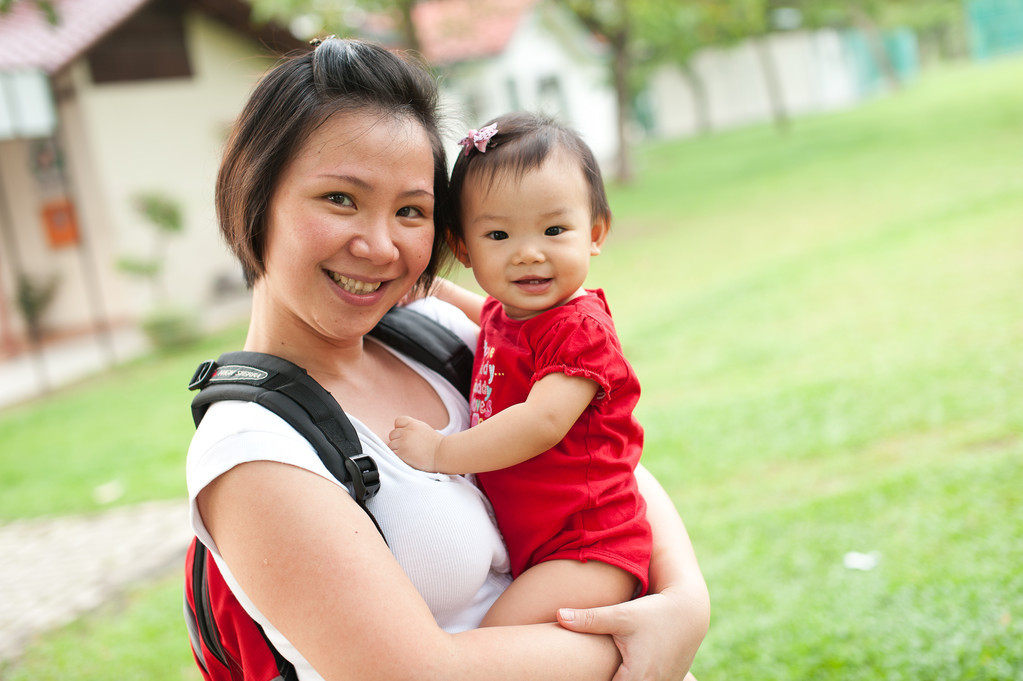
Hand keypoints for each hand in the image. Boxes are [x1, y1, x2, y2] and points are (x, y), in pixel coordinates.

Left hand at [388, 416, 444, 472]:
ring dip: (397, 450)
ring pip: (391, 445)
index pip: (398, 421)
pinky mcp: (402, 453)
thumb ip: (413, 429)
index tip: (406, 435)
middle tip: (408, 447)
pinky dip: (398, 457)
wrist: (443, 454)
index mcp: (413, 424)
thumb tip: (403, 432)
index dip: (400, 429)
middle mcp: (407, 431)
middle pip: (392, 434)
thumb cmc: (438, 445)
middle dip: (398, 440)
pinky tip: (407, 459)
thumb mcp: (425, 430)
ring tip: (408, 454)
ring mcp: (403, 442)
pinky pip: (392, 454)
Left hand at [557, 587, 702, 680]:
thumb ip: (589, 619)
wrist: (688, 612)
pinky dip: (634, 679)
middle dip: (603, 678)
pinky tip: (623, 668)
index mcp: (638, 678)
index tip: (580, 676)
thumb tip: (559, 614)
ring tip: (605, 668)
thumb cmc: (652, 612)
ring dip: (620, 679)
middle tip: (591, 671)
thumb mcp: (621, 615)